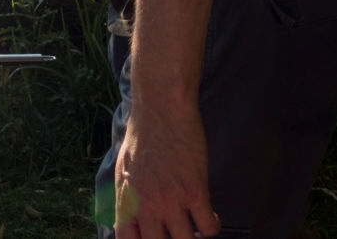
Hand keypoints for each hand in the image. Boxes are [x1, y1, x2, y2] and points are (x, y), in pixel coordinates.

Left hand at [114, 102, 220, 237]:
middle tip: (177, 231)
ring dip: (193, 236)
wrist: (160, 109)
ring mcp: (171, 200)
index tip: (156, 237)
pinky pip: (209, 227)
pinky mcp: (195, 191)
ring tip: (195, 226)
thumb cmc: (142, 136)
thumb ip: (127, 198)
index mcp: (126, 200)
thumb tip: (130, 218)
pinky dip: (212, 226)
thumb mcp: (124, 169)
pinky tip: (209, 214)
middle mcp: (146, 205)